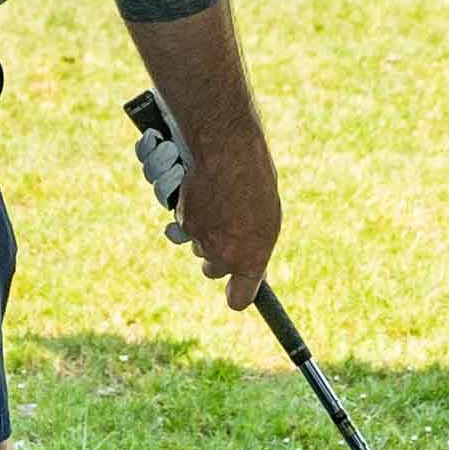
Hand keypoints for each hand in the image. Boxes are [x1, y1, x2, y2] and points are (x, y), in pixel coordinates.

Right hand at [162, 136, 278, 310]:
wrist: (227, 152)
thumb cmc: (254, 178)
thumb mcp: (267, 214)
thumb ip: (254, 240)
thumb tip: (247, 253)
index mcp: (251, 257)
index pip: (240, 297)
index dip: (236, 295)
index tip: (235, 294)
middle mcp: (223, 255)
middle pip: (213, 271)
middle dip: (216, 256)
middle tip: (225, 231)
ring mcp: (200, 241)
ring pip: (197, 247)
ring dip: (202, 232)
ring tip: (215, 204)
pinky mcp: (182, 223)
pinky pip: (183, 228)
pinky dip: (188, 214)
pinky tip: (199, 193)